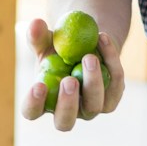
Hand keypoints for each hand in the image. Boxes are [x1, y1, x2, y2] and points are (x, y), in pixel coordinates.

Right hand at [18, 17, 124, 132]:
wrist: (85, 46)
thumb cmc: (58, 49)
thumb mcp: (46, 41)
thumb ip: (38, 36)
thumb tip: (35, 24)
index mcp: (43, 102)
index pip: (32, 111)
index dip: (34, 103)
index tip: (38, 85)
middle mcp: (66, 113)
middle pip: (65, 121)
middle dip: (67, 103)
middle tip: (69, 80)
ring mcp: (90, 109)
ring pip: (94, 106)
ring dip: (93, 82)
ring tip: (89, 56)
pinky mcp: (111, 99)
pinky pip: (114, 84)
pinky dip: (110, 60)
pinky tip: (102, 39)